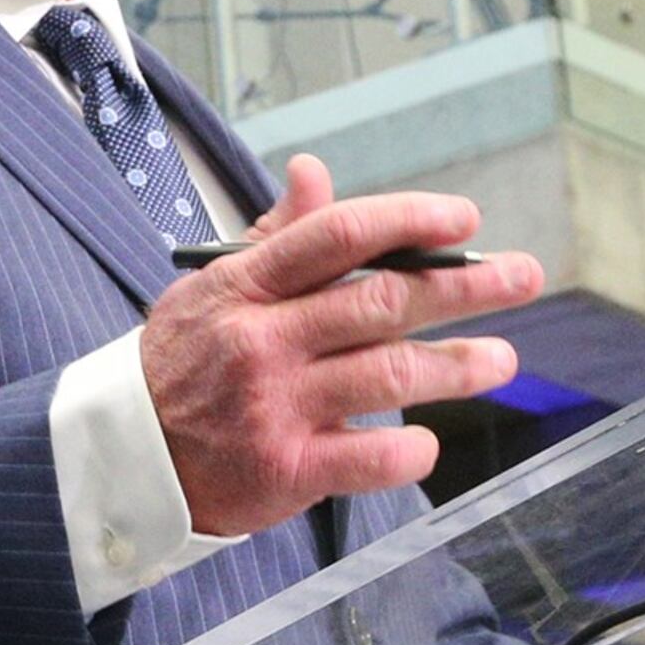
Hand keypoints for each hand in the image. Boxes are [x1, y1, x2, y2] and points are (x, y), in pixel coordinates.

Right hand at [142, 157, 544, 535]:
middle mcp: (261, 343)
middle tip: (522, 278)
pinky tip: (425, 439)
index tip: (464, 221)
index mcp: (243, 288)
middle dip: (465, 288)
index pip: (337, 237)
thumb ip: (274, 238)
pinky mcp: (285, 471)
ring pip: (392, 375)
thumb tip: (315, 173)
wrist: (122, 457)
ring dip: (460, 365)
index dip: (410, 221)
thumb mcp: (210, 290)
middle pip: (381, 301)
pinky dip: (411, 448)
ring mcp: (274, 408)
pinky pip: (371, 457)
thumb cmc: (178, 366)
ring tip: (499, 360)